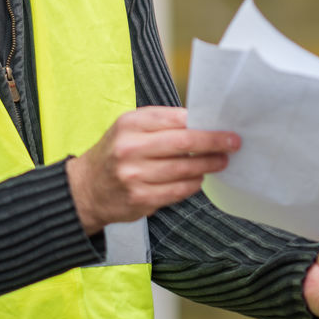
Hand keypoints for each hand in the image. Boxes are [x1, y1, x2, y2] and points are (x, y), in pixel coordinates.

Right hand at [66, 106, 238, 234]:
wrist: (84, 189)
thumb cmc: (116, 152)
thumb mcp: (129, 129)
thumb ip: (162, 124)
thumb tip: (202, 123)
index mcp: (130, 124)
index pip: (175, 119)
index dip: (203, 123)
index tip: (224, 125)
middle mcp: (130, 149)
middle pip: (183, 143)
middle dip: (213, 143)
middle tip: (233, 143)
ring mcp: (134, 176)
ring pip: (183, 170)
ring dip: (208, 165)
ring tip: (221, 162)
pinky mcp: (140, 199)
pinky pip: (177, 191)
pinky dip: (193, 184)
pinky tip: (199, 178)